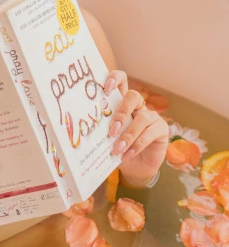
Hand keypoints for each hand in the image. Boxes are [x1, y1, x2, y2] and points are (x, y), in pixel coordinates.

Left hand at [104, 70, 168, 186]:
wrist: (136, 168)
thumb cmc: (119, 149)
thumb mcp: (107, 139)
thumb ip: (101, 130)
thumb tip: (86, 129)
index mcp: (122, 103)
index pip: (122, 81)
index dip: (115, 78)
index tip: (105, 88)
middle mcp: (138, 106)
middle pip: (133, 96)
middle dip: (122, 112)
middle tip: (111, 130)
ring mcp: (152, 116)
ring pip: (143, 117)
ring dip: (128, 135)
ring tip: (117, 149)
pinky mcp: (161, 128)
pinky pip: (150, 133)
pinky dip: (137, 145)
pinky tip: (127, 154)